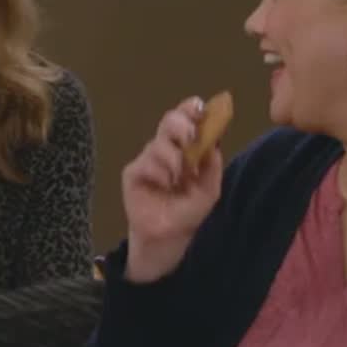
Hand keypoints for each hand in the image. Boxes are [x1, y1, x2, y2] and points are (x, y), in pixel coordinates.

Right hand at [121, 97, 222, 282]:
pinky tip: (165, 185)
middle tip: (191, 136)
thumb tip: (214, 140)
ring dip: (174, 158)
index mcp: (185, 148)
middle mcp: (165, 148)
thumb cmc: (188, 212)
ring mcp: (148, 160)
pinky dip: (160, 171)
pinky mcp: (133, 173)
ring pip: (159, 143)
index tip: (201, 108)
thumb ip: (212, 165)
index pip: (187, 119)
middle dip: (181, 124)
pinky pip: (146, 162)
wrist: (169, 238)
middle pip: (169, 121)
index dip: (192, 109)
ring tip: (179, 178)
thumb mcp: (208, 189)